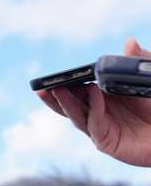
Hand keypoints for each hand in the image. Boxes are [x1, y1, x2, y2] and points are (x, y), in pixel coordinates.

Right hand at [37, 36, 150, 166]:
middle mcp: (98, 113)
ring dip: (65, 102)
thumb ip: (140, 61)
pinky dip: (92, 107)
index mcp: (103, 98)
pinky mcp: (107, 143)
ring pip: (76, 115)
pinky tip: (92, 91)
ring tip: (57, 89)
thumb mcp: (149, 79)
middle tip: (44, 84)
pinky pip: (95, 123)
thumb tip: (129, 42)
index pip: (76, 91)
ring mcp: (101, 129)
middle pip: (70, 104)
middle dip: (55, 95)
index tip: (52, 76)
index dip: (63, 84)